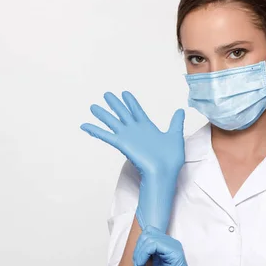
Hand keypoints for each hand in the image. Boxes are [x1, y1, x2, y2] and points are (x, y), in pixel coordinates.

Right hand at [81, 91, 184, 231]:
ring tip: (93, 106)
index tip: (124, 93)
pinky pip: (106, 136)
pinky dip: (95, 130)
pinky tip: (84, 125)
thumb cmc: (171, 159)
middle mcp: (135, 131)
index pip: (136, 111)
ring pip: (112, 122)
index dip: (130, 102)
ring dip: (102, 114)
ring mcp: (128, 137)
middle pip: (122, 113)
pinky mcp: (122, 144)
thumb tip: (181, 111)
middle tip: (107, 94)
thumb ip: (176, 122)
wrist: (165, 172)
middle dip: (115, 104)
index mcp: (147, 128)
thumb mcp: (175, 136)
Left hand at [133, 226, 222, 265]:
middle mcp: (171, 242)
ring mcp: (173, 246)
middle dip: (137, 249)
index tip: (137, 262)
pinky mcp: (174, 252)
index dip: (139, 245)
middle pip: (147, 233)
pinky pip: (153, 245)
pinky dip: (143, 255)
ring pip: (148, 238)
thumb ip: (150, 254)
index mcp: (167, 244)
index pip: (149, 232)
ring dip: (139, 254)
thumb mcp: (156, 265)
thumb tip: (139, 246)